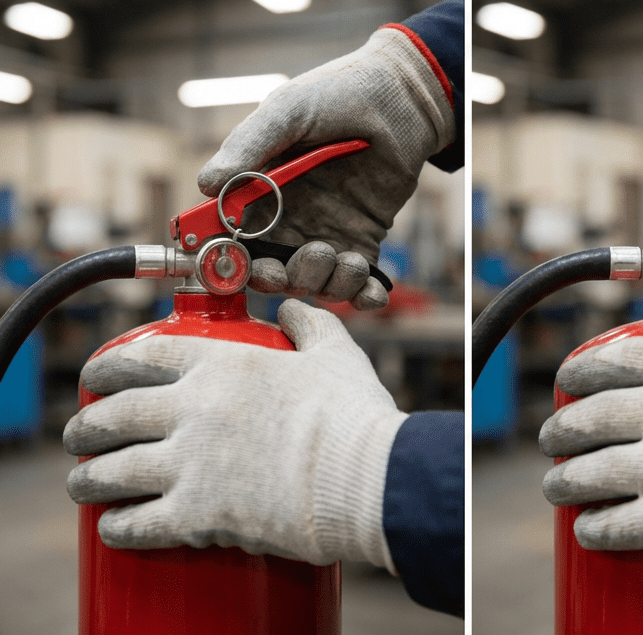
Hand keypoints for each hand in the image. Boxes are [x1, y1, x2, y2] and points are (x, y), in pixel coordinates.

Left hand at [64, 300, 407, 567]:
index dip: (106, 366)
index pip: (142, 356)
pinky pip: (136, 524)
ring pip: (110, 471)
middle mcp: (193, 409)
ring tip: (83, 484)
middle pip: (112, 414)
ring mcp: (189, 464)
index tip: (94, 376)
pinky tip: (112, 527)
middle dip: (85, 426)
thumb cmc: (356, 416)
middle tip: (80, 433)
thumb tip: (291, 306)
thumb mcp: (335, 353)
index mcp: (223, 365)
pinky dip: (116, 527)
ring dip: (87, 479)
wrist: (369, 477)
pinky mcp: (195, 516)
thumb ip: (310, 323)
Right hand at [198, 27, 454, 308]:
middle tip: (297, 264)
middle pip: (269, 271)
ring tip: (347, 260)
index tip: (236, 265)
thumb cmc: (340, 93)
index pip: (228, 238)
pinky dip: (364, 295)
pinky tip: (372, 290)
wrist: (402, 97)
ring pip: (313, 281)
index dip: (226, 260)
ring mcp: (327, 231)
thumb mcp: (288, 111)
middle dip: (278, 280)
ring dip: (326, 283)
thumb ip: (249, 146)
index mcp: (257, 191)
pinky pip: (358, 281)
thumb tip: (205, 185)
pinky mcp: (364, 237)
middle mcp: (287, 218)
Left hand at [538, 301, 642, 569]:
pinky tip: (584, 529)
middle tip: (552, 436)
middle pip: (590, 415)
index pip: (619, 358)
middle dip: (562, 427)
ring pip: (589, 471)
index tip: (568, 377)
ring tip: (555, 485)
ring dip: (563, 479)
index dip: (583, 368)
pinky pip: (614, 524)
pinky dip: (593, 527)